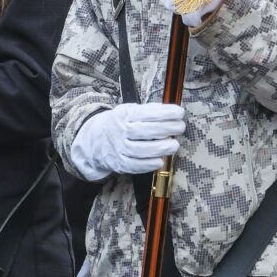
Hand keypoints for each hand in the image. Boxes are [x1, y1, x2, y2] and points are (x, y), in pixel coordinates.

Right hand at [70, 102, 186, 181]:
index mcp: (124, 115)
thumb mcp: (129, 111)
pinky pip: (135, 166)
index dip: (164, 113)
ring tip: (174, 145)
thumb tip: (169, 110)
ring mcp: (119, 148)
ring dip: (160, 148)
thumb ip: (148, 110)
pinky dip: (149, 164)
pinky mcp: (120, 163)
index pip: (146, 113)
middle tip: (180, 127)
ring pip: (140, 150)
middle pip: (144, 131)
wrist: (96, 140)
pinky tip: (160, 161)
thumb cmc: (120, 124)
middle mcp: (121, 131)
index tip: (179, 112)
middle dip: (166, 128)